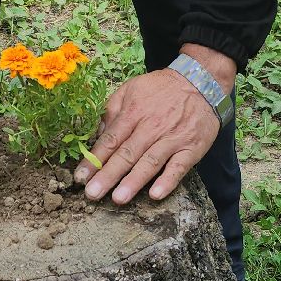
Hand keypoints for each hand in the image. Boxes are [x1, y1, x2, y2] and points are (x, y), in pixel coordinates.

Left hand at [76, 50, 229, 204]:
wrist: (201, 82)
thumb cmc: (161, 89)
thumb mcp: (131, 89)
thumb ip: (112, 109)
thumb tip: (97, 133)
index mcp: (134, 112)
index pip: (110, 140)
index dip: (94, 159)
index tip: (80, 177)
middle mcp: (151, 127)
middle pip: (127, 154)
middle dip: (108, 175)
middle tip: (92, 194)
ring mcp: (172, 138)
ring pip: (150, 162)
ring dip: (133, 182)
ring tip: (118, 199)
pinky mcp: (191, 148)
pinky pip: (179, 167)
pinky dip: (168, 181)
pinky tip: (156, 194)